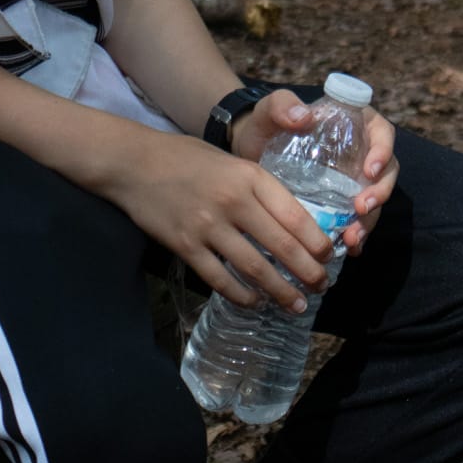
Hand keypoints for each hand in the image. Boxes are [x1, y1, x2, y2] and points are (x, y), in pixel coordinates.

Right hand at [110, 126, 337, 311]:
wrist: (133, 162)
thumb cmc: (185, 158)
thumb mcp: (230, 161)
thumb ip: (258, 188)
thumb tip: (290, 222)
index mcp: (249, 176)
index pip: (295, 216)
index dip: (317, 243)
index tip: (329, 258)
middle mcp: (233, 201)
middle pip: (282, 247)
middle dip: (308, 273)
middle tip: (321, 288)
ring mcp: (208, 226)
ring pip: (255, 269)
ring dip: (280, 291)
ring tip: (295, 304)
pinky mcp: (185, 246)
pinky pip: (220, 279)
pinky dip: (241, 295)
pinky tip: (254, 302)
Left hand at [231, 88, 399, 255]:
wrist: (250, 154)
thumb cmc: (265, 125)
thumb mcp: (270, 111)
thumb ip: (282, 105)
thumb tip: (304, 116)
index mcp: (353, 123)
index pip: (382, 132)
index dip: (383, 151)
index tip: (369, 171)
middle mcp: (361, 152)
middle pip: (385, 172)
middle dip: (379, 193)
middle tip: (361, 209)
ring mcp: (353, 180)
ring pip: (374, 200)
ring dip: (369, 220)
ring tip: (351, 237)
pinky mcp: (342, 202)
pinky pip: (358, 219)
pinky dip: (357, 234)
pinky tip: (348, 248)